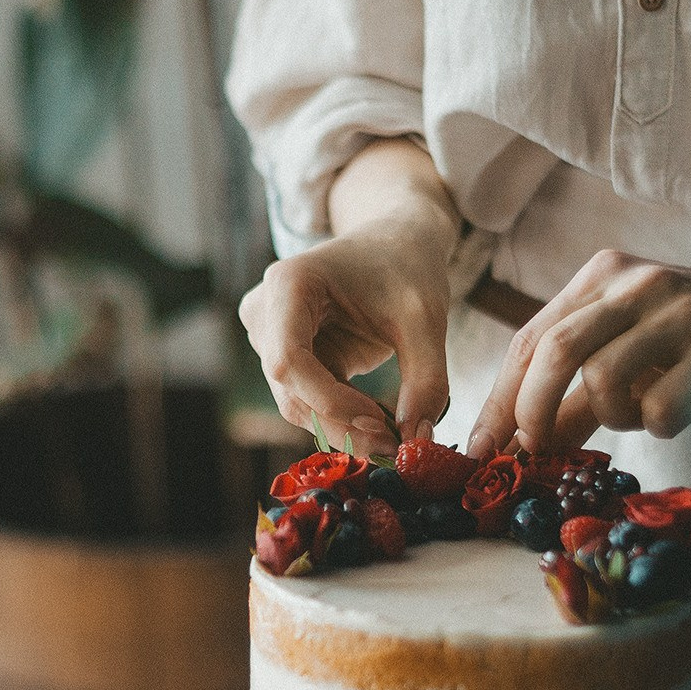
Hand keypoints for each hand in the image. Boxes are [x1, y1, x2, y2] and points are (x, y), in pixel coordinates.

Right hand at [240, 213, 452, 454]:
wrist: (395, 243)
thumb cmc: (407, 267)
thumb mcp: (426, 319)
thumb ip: (426, 380)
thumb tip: (417, 441)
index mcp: (288, 285)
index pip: (288, 362)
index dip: (328, 402)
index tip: (379, 424)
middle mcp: (265, 312)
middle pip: (290, 391)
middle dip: (342, 425)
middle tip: (395, 446)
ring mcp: (270, 336)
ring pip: (297, 404)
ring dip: (344, 428)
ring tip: (394, 435)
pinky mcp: (286, 356)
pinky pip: (309, 400)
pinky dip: (344, 417)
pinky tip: (381, 421)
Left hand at [466, 246, 690, 457]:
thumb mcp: (630, 351)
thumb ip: (575, 393)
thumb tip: (516, 446)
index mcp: (602, 276)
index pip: (530, 338)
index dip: (500, 397)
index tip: (480, 448)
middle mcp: (635, 281)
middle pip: (553, 352)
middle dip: (530, 411)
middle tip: (534, 451)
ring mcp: (678, 308)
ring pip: (602, 379)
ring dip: (611, 418)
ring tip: (640, 414)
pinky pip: (658, 405)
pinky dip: (658, 424)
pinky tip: (681, 410)